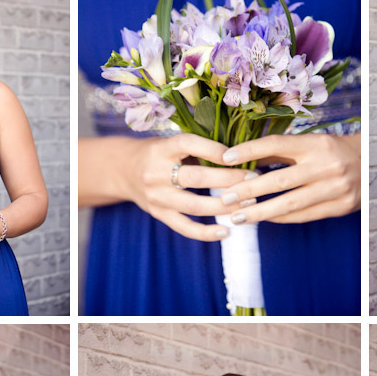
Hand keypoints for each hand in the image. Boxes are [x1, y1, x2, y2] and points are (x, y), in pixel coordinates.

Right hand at [125, 135, 257, 241]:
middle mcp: (156, 173)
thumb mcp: (170, 143)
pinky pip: (184, 227)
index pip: (189, 145)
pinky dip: (206, 232)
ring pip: (194, 205)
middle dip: (229, 180)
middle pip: (197, 178)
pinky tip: (226, 231)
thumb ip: (197, 149)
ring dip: (224, 206)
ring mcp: (157, 197)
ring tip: (248, 204)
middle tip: (254, 180)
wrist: (122, 171)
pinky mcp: (159, 214)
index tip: (239, 154)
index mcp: (161, 149)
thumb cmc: (157, 153)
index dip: (215, 150)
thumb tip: (239, 153)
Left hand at [216, 133, 360, 223]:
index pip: (276, 145)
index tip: (224, 158)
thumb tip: (242, 160)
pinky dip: (280, 218)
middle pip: (279, 180)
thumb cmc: (332, 151)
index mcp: (316, 143)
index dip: (249, 151)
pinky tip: (262, 220)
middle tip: (225, 198)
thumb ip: (280, 152)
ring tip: (237, 217)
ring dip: (259, 213)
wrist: (372, 162)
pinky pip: (303, 215)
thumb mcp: (310, 144)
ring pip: (289, 203)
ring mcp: (335, 188)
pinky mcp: (341, 206)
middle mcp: (326, 165)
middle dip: (248, 191)